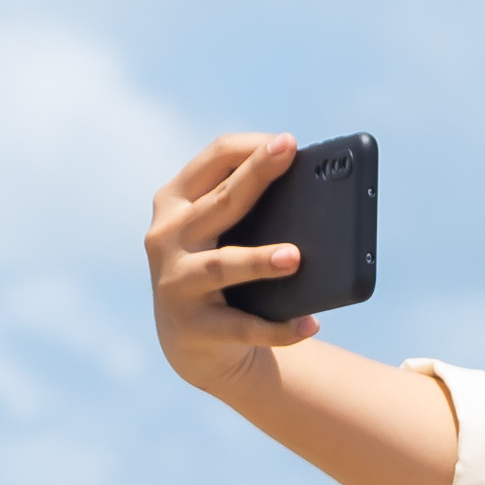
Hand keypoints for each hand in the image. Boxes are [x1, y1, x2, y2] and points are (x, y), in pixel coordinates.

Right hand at [143, 133, 315, 389]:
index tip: (288, 142)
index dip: (250, 148)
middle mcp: (168, 236)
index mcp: (175, 201)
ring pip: (222, 266)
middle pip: (220, 202)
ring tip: (295, 257)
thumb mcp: (220, 232)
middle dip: (255, 174)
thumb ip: (245, 207)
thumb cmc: (217, 269)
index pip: (213, 160)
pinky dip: (277, 328)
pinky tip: (309, 324)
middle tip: (289, 153)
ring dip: (259, 260)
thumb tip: (316, 195)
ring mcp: (176, 282)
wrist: (192, 343)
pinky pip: (242, 327)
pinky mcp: (194, 327)